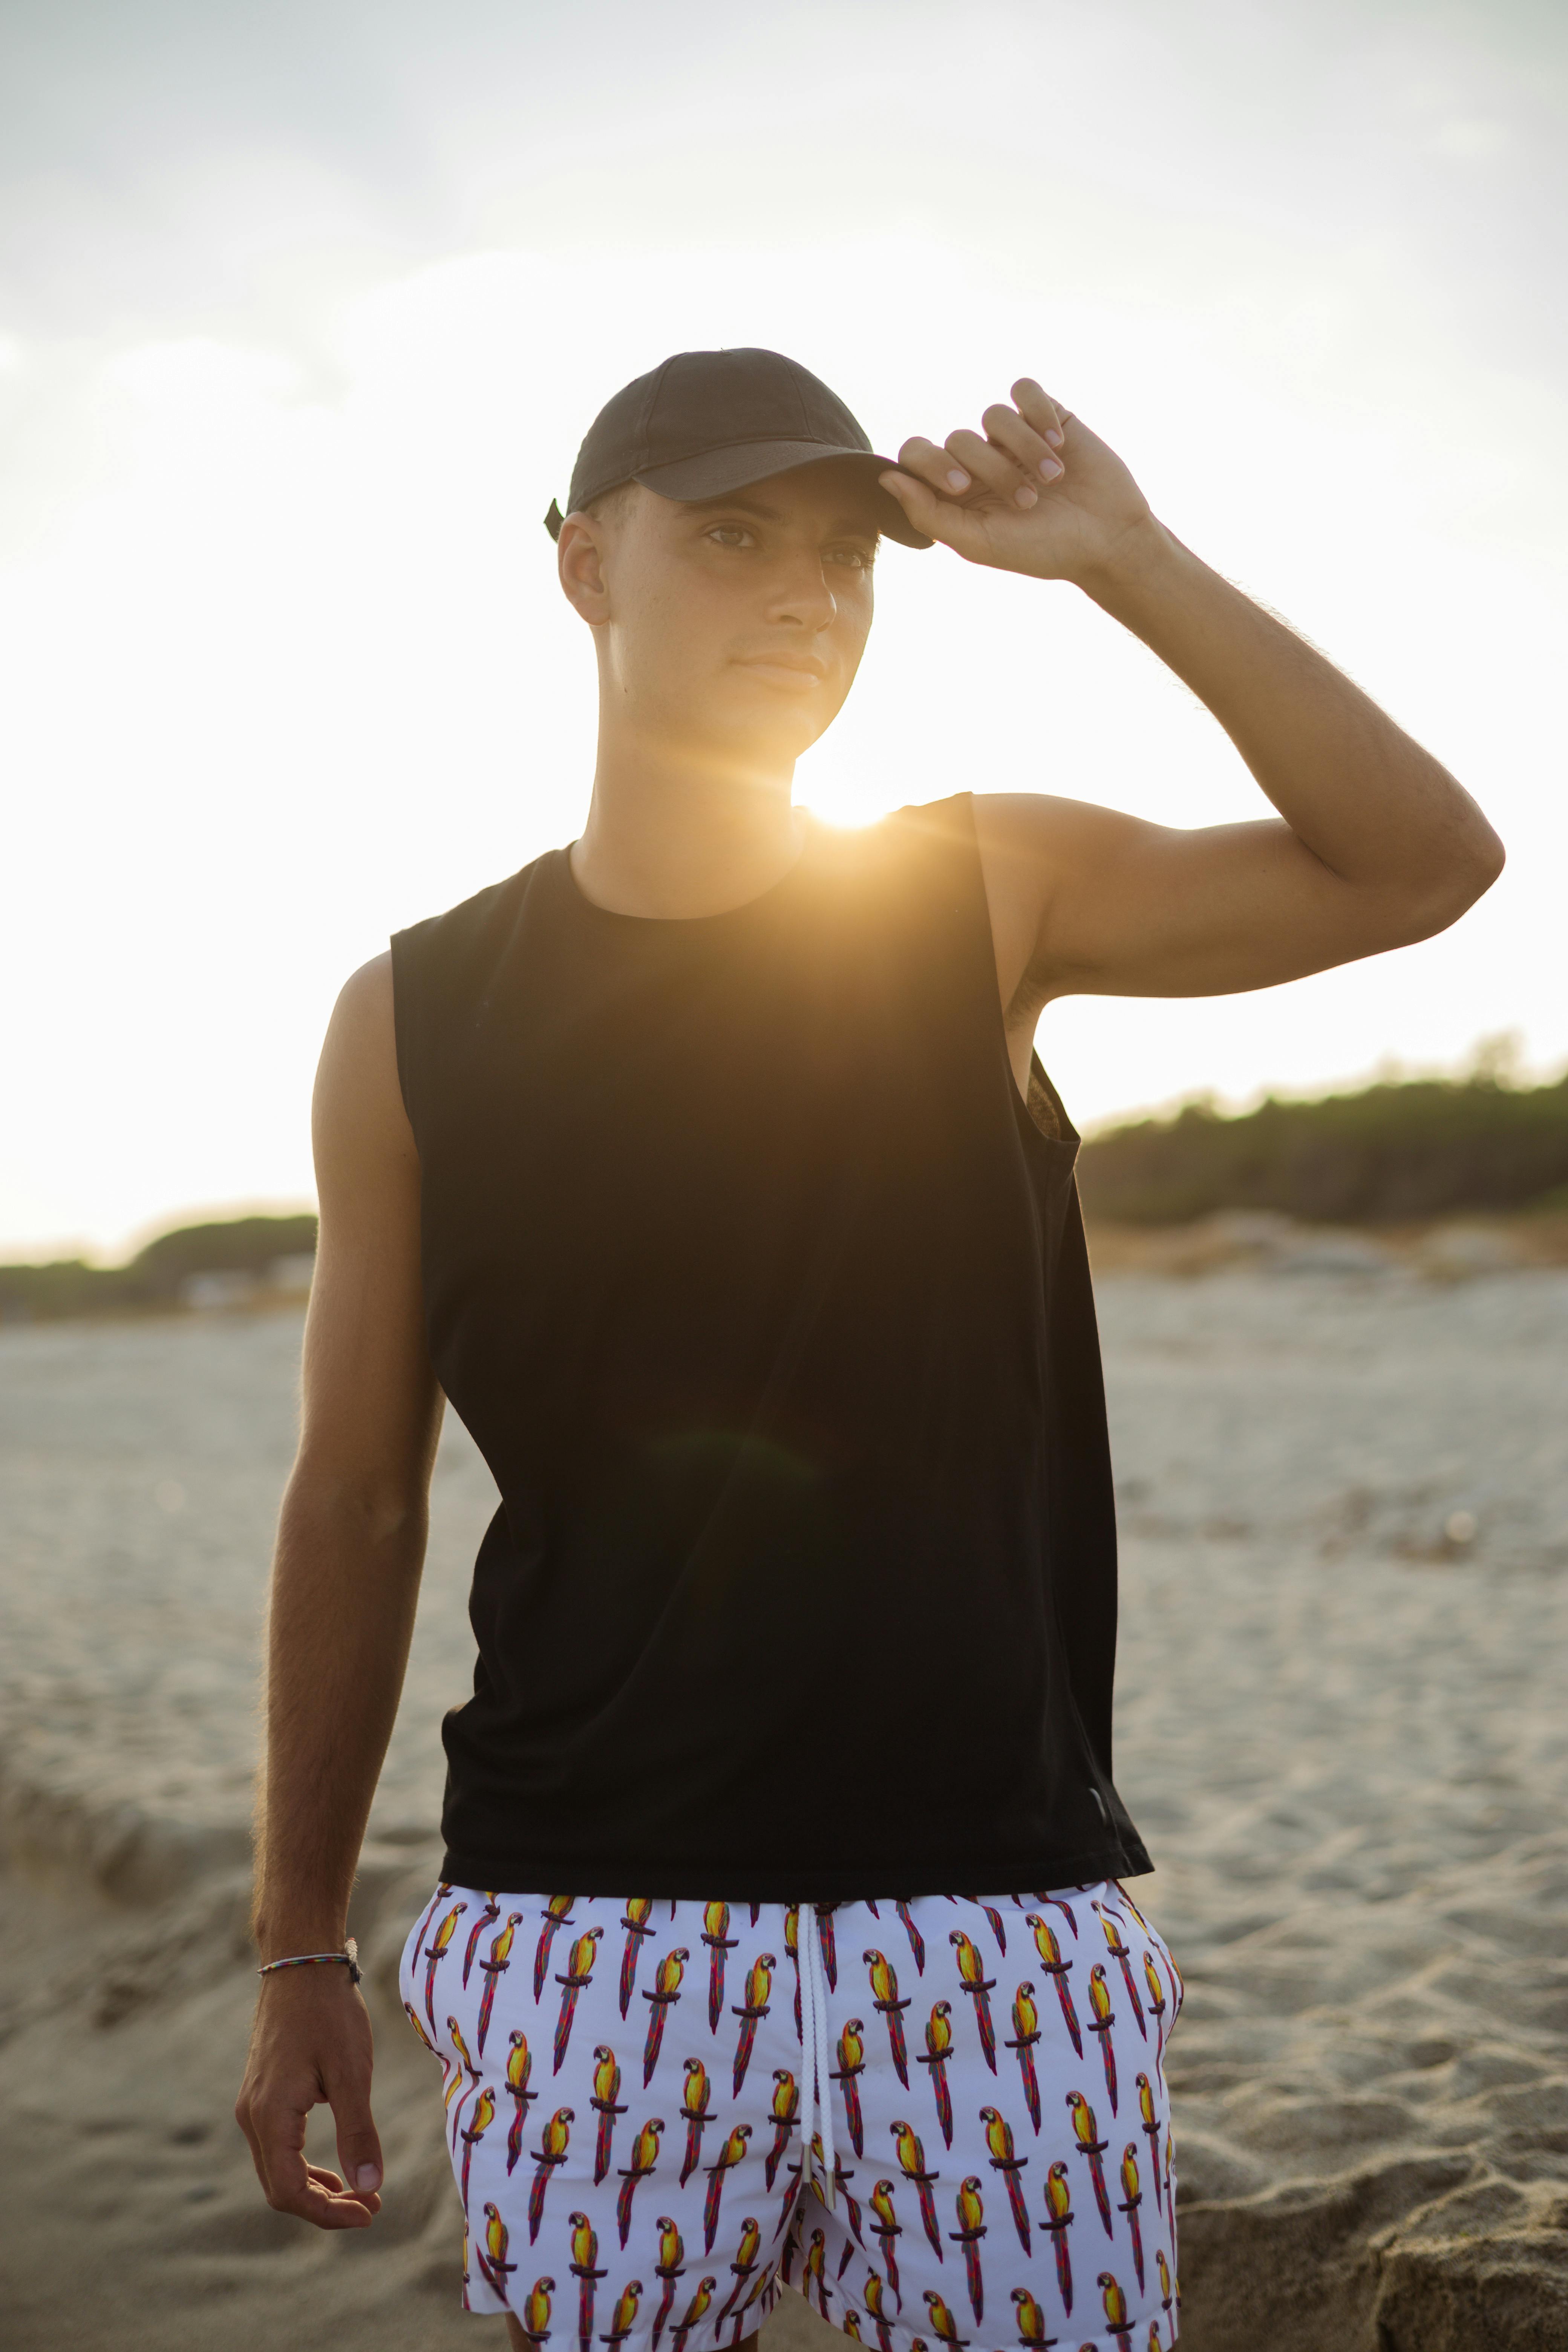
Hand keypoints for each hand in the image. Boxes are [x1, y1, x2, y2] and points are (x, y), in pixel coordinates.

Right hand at [235, 1966, 384, 2228]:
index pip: (290, 2191)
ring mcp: (253, 2105)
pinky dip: (305, 2166)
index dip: (328, 2213)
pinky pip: (278, 2147)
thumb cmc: (329, 2011)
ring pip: (277, 2170)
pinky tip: (335, 2169)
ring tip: (360, 2196)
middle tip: (371, 2209)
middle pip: (280, 2188)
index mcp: (270, 2115)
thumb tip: (369, 2187)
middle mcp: (252, 2116)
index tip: (370, 2213)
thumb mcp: (352, 2071)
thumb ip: (358, 2131)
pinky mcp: (261, 2094)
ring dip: (316, 2189)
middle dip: (325, 2206)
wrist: (301, 1962)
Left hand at [879, 380, 1157, 589]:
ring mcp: (1013, 437)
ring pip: (993, 415)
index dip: (931, 463)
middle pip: (958, 438)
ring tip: (1051, 480)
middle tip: (1025, 502)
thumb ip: (928, 514)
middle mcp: (980, 460)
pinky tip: (1060, 443)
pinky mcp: (1047, 415)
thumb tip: (886, 477)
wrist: (1106, 540)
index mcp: (957, 492)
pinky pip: (1024, 390)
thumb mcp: (980, 543)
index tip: (961, 488)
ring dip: (1023, 450)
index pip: (917, 454)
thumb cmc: (1043, 549)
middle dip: (992, 470)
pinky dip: (1038, 414)